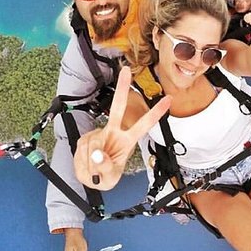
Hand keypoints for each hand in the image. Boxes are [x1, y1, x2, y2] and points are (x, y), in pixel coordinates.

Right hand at [73, 70, 171, 189]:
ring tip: (92, 169)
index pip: (143, 125)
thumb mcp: (109, 178)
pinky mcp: (85, 138)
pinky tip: (86, 163)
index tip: (168, 99)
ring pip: (93, 144)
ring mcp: (98, 134)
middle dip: (122, 88)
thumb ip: (105, 166)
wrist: (91, 180)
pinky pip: (82, 149)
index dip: (156, 113)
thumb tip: (97, 153)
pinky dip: (82, 161)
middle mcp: (114, 133)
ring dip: (90, 162)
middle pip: (118, 108)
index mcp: (127, 141)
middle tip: (125, 71)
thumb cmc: (106, 177)